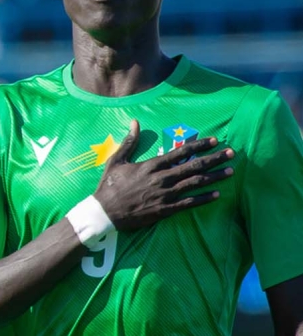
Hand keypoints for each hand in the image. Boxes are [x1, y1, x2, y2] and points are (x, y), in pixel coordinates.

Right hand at [93, 120, 234, 230]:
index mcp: (151, 166)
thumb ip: (129, 142)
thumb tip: (135, 122)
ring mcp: (164, 195)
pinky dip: (204, 199)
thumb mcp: (116, 161)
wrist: (104, 212)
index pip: (180, 152)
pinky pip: (189, 203)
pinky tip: (217, 195)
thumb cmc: (109, 186)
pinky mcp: (165, 210)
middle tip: (232, 153)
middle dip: (214, 159)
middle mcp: (161, 178)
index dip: (199, 145)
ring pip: (195, 184)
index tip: (214, 140)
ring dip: (214, 177)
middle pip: (193, 166)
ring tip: (230, 172)